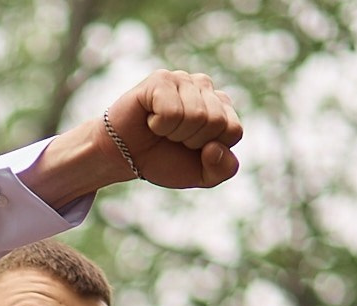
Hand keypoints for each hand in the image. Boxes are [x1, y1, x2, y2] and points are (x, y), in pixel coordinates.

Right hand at [104, 69, 241, 189]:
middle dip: (192, 141)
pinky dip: (159, 126)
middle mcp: (204, 86)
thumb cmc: (163, 159)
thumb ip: (224, 169)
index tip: (190, 147)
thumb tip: (214, 147)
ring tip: (160, 128)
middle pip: (215, 122)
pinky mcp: (161, 79)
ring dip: (174, 134)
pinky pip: (172, 112)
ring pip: (195, 116)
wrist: (123, 157)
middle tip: (173, 138)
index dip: (210, 150)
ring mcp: (183, 79)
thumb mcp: (201, 174)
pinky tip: (150, 119)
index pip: (233, 130)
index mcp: (220, 105)